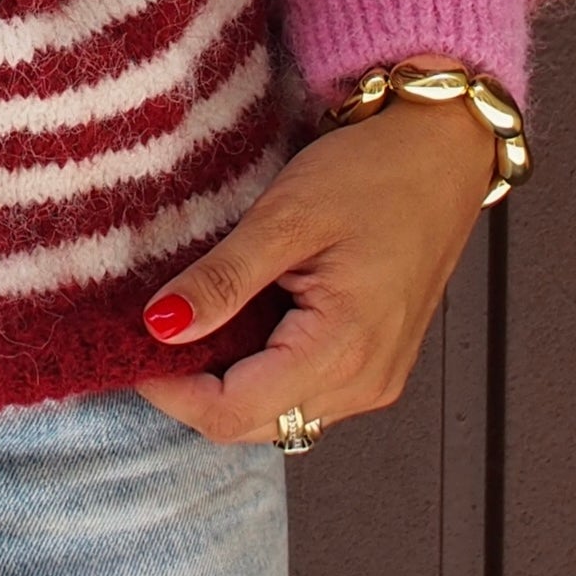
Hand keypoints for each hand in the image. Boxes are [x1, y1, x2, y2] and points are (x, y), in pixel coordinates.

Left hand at [134, 94, 497, 444]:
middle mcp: (365, 384)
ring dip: (225, 379)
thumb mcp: (286, 218)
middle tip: (157, 324)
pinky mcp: (374, 366)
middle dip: (192, 387)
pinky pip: (300, 392)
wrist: (443, 153)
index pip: (230, 411)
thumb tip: (159, 327)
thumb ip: (222, 280)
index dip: (169, 389)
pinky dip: (259, 369)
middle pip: (248, 423)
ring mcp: (374, 380)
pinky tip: (242, 320)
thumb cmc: (374, 174)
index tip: (132, 343)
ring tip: (200, 315)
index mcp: (345, 351)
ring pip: (273, 414)